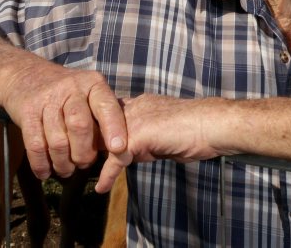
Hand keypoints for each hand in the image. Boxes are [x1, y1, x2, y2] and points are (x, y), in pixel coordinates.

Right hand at [0, 56, 127, 179]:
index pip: (106, 106)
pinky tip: (45, 172)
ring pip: (58, 140)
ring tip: (66, 170)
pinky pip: (35, 144)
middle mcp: (71, 88)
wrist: (26, 75)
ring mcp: (47, 99)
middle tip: (84, 164)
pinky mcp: (26, 112)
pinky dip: (41, 163)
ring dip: (63, 162)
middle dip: (84, 153)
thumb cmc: (68, 92)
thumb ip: (103, 115)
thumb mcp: (89, 93)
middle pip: (80, 126)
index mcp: (93, 83)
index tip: (119, 149)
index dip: (114, 128)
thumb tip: (120, 150)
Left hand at [95, 94, 232, 192]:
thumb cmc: (196, 128)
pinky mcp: (137, 137)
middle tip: (79, 160)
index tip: (93, 144)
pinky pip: (115, 159)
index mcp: (140, 103)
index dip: (100, 129)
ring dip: (92, 158)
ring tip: (82, 171)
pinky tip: (101, 187)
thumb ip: (144, 136)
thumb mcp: (162, 130)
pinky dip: (107, 175)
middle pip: (100, 124)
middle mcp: (133, 108)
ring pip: (103, 140)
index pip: (110, 113)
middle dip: (90, 142)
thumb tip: (130, 153)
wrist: (212, 124)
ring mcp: (134, 121)